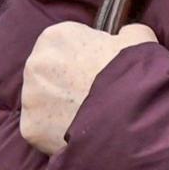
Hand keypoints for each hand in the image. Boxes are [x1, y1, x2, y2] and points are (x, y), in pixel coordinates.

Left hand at [18, 21, 155, 153]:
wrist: (129, 120)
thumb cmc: (133, 76)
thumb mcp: (139, 40)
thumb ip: (126, 33)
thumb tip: (124, 35)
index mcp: (56, 37)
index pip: (66, 45)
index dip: (85, 59)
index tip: (100, 72)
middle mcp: (35, 63)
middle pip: (49, 73)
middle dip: (66, 82)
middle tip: (93, 97)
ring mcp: (29, 98)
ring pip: (43, 102)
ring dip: (59, 108)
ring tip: (87, 119)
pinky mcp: (30, 129)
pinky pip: (42, 130)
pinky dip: (56, 134)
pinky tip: (78, 136)